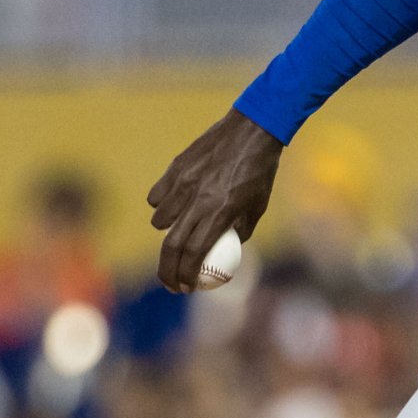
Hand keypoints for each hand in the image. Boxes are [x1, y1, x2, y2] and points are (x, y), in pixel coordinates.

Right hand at [148, 108, 282, 292]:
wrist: (252, 129)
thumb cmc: (260, 171)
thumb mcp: (257, 207)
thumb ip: (239, 231)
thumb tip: (223, 251)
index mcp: (222, 212)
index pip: (194, 254)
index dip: (186, 276)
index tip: (185, 288)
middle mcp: (199, 200)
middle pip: (171, 246)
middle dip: (167, 271)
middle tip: (170, 282)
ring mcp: (184, 183)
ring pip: (160, 220)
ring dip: (166, 234)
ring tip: (179, 234)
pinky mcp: (175, 168)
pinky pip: (158, 197)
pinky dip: (162, 207)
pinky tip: (174, 206)